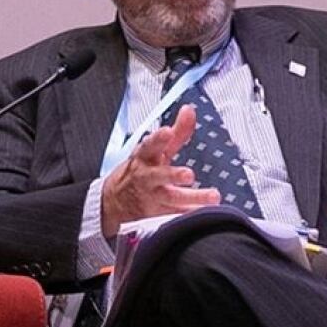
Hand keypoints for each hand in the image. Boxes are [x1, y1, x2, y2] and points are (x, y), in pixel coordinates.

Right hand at [101, 104, 220, 237]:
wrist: (114, 201)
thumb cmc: (141, 169)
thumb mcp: (155, 149)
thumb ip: (177, 132)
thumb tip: (189, 110)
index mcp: (144, 157)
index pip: (149, 145)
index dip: (158, 138)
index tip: (167, 132)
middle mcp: (146, 177)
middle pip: (158, 175)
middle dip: (173, 174)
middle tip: (189, 174)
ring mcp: (151, 197)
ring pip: (171, 198)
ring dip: (192, 198)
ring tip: (211, 197)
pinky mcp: (157, 214)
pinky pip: (176, 215)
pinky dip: (190, 215)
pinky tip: (204, 213)